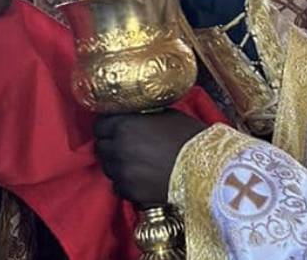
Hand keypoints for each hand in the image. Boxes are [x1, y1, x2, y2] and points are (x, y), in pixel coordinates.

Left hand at [93, 110, 207, 206]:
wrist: (206, 168)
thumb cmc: (190, 137)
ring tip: (135, 163)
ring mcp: (122, 172)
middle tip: (125, 146)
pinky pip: (118, 186)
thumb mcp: (166, 115)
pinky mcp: (129, 191)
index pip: (99, 125)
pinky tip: (141, 178)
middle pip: (100, 147)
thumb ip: (143, 117)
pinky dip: (125, 182)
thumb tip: (135, 116)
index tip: (115, 128)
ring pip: (108, 168)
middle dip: (110, 145)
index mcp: (124, 125)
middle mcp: (118, 148)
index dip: (107, 126)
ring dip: (117, 164)